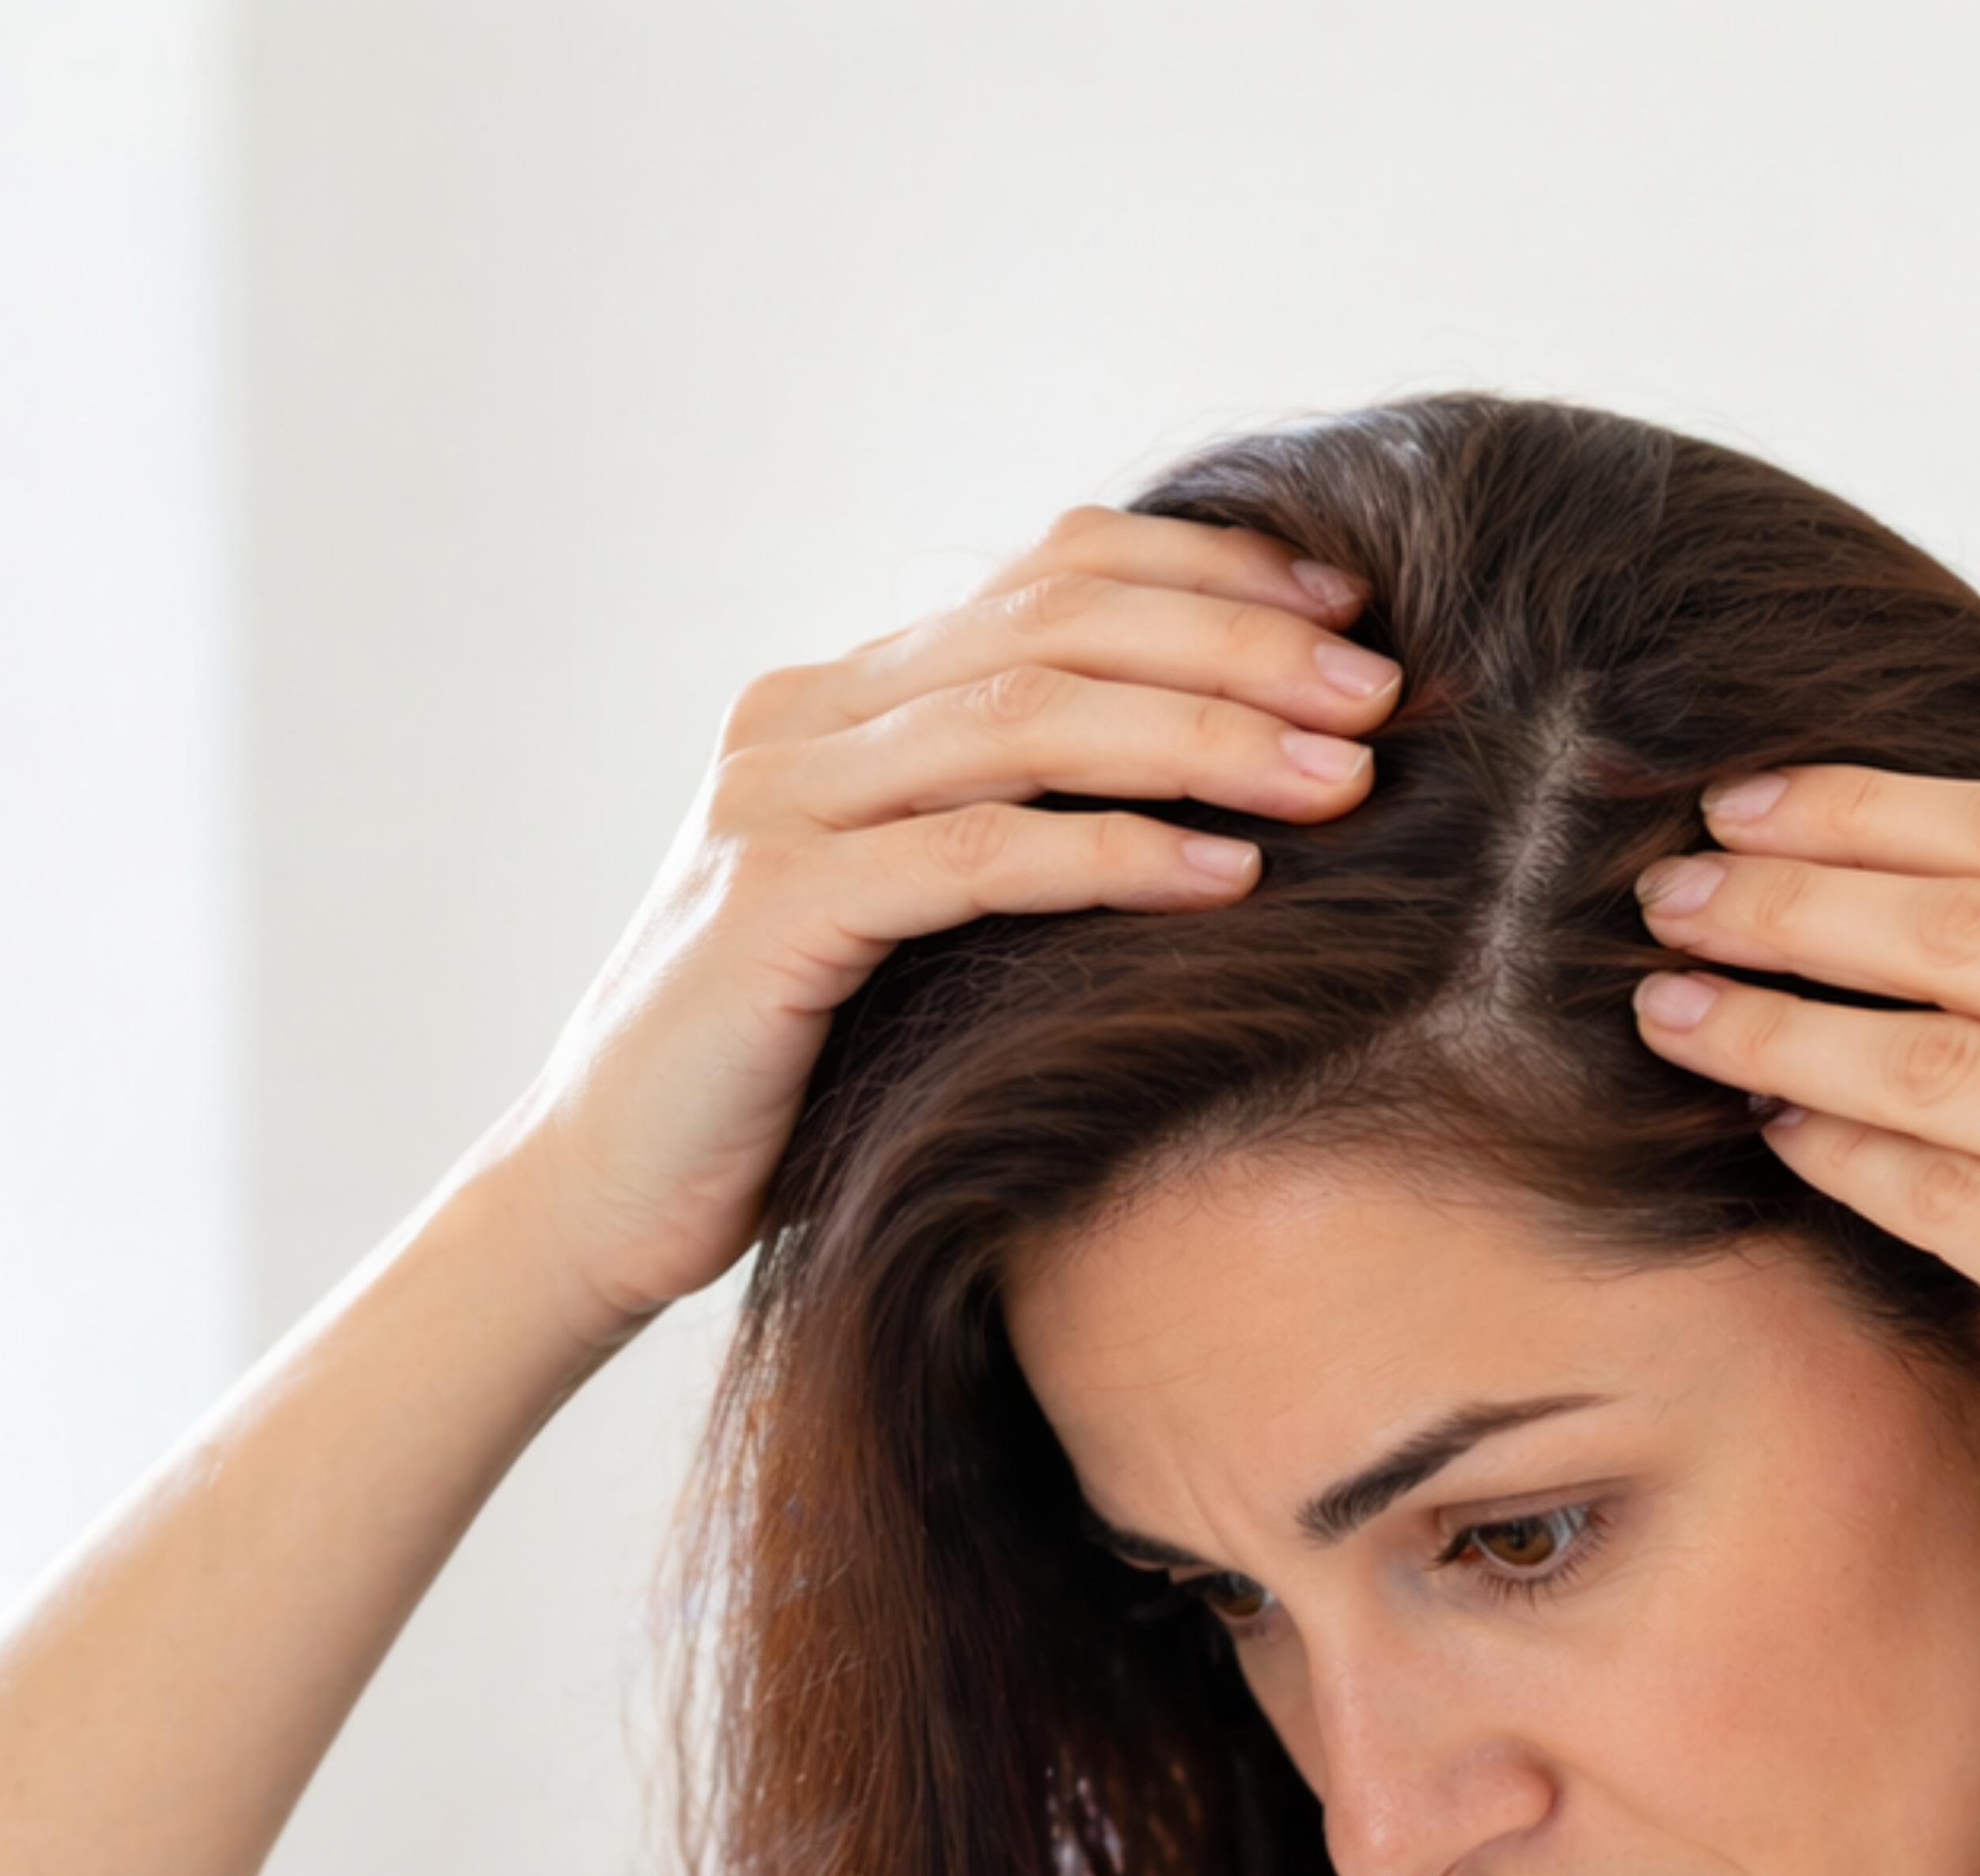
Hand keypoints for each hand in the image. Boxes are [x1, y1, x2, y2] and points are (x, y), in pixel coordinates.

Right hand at [480, 509, 1403, 1332]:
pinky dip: (1111, 855)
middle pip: (1048, 626)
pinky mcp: (770, 917)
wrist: (601, 1195)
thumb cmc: (786, 1076)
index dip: (1205, 576)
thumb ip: (1004, 828)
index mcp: (836, 698)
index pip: (1043, 576)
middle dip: (1233, 648)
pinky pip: (973, 857)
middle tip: (1378, 697)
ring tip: (1341, 780)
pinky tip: (1227, 875)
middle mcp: (797, 722)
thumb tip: (1216, 787)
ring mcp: (773, 809)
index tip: (1348, 620)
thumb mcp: (908, 917)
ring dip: (1201, 738)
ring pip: (1021, 722)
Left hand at [1623, 766, 1979, 1667]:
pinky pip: (1940, 1192)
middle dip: (1792, 898)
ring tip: (1669, 1004)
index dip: (1873, 806)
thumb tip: (1953, 913)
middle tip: (1665, 891)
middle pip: (1966, 924)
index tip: (1748, 801)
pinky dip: (1835, 1151)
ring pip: (1930, 1054)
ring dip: (1773, 1021)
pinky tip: (1765, 1127)